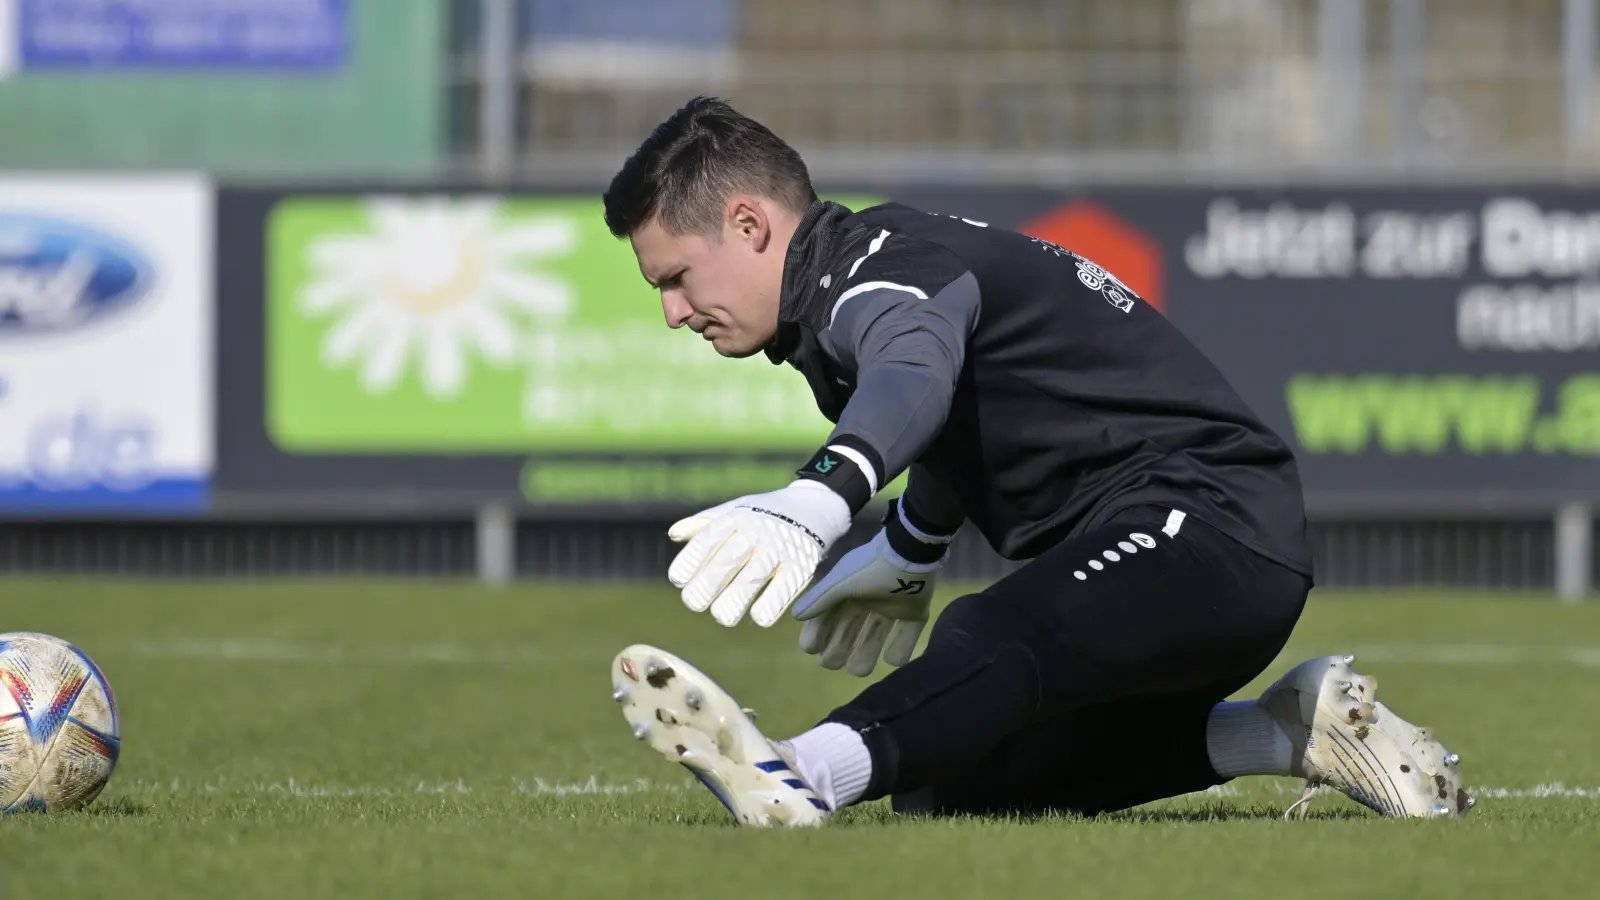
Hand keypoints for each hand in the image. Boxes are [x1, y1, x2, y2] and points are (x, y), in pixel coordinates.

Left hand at [666, 480, 853, 626]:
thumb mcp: (736, 509)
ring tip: (722, 615)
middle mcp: (756, 532)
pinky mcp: (802, 566)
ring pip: (751, 580)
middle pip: (726, 562)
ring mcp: (779, 550)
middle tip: (695, 603)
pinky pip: (783, 590)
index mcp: (736, 518)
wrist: (817, 505)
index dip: (690, 561)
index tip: (679, 579)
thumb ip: (705, 524)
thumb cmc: (766, 513)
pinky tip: (758, 616)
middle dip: (705, 587)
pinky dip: (769, 606)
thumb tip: (674, 534)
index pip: (707, 540)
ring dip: (733, 602)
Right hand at [791, 530, 942, 676]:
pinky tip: (891, 658)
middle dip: (837, 648)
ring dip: (865, 654)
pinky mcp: (915, 611)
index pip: (828, 615)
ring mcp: (892, 606)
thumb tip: (796, 616)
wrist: (909, 554)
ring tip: (859, 670)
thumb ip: (819, 600)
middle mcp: (868, 600)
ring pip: (875, 636)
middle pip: (849, 630)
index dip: (817, 631)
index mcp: (848, 591)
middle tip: (830, 663)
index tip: (811, 648)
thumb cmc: (870, 569)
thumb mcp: (839, 584)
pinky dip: (900, 648)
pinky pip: (907, 634)